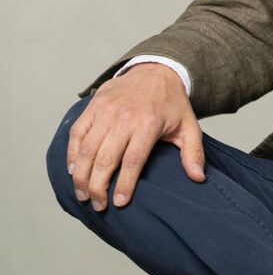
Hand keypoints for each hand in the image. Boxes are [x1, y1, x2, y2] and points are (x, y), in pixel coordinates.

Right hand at [67, 63, 204, 211]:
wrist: (157, 70)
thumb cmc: (172, 103)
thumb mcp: (189, 126)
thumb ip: (193, 152)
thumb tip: (198, 178)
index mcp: (149, 123)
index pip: (133, 161)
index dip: (124, 184)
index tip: (119, 203)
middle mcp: (125, 117)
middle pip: (105, 159)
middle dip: (98, 187)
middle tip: (98, 205)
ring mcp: (106, 110)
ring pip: (87, 149)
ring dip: (82, 176)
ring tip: (83, 194)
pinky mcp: (94, 105)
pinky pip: (77, 132)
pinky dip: (72, 153)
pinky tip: (73, 170)